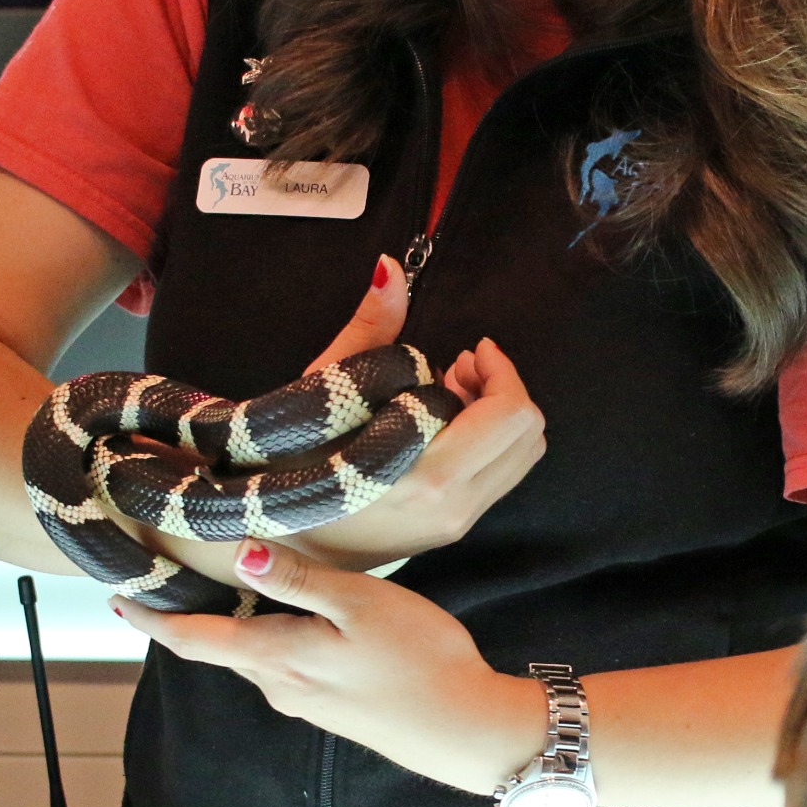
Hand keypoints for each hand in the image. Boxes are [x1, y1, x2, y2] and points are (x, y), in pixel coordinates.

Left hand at [116, 541, 543, 794]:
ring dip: (234, 625)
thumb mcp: (360, 603)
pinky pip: (284, 667)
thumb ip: (298, 579)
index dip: (150, 619)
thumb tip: (238, 553)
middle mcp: (279, 686)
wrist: (467, 731)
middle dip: (191, 615)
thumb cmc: (420, 658)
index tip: (117, 597)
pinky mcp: (331, 709)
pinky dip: (271, 638)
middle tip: (168, 574)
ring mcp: (305, 703)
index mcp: (276, 656)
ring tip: (228, 584)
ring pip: (254, 656)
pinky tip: (292, 617)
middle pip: (219, 647)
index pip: (192, 640)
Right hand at [124, 258, 545, 583]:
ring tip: (446, 394)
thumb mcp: (326, 389)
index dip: (500, 371)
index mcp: (429, 474)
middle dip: (503, 391)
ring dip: (497, 418)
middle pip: (529, 436)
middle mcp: (454, 506)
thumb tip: (391, 269)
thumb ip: (370, 329)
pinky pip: (499, 477)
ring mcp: (456, 525)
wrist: (276, 538)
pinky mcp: (453, 531)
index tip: (468, 351)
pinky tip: (440, 425)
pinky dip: (487, 442)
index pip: (510, 414)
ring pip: (521, 459)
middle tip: (458, 370)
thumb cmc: (291, 459)